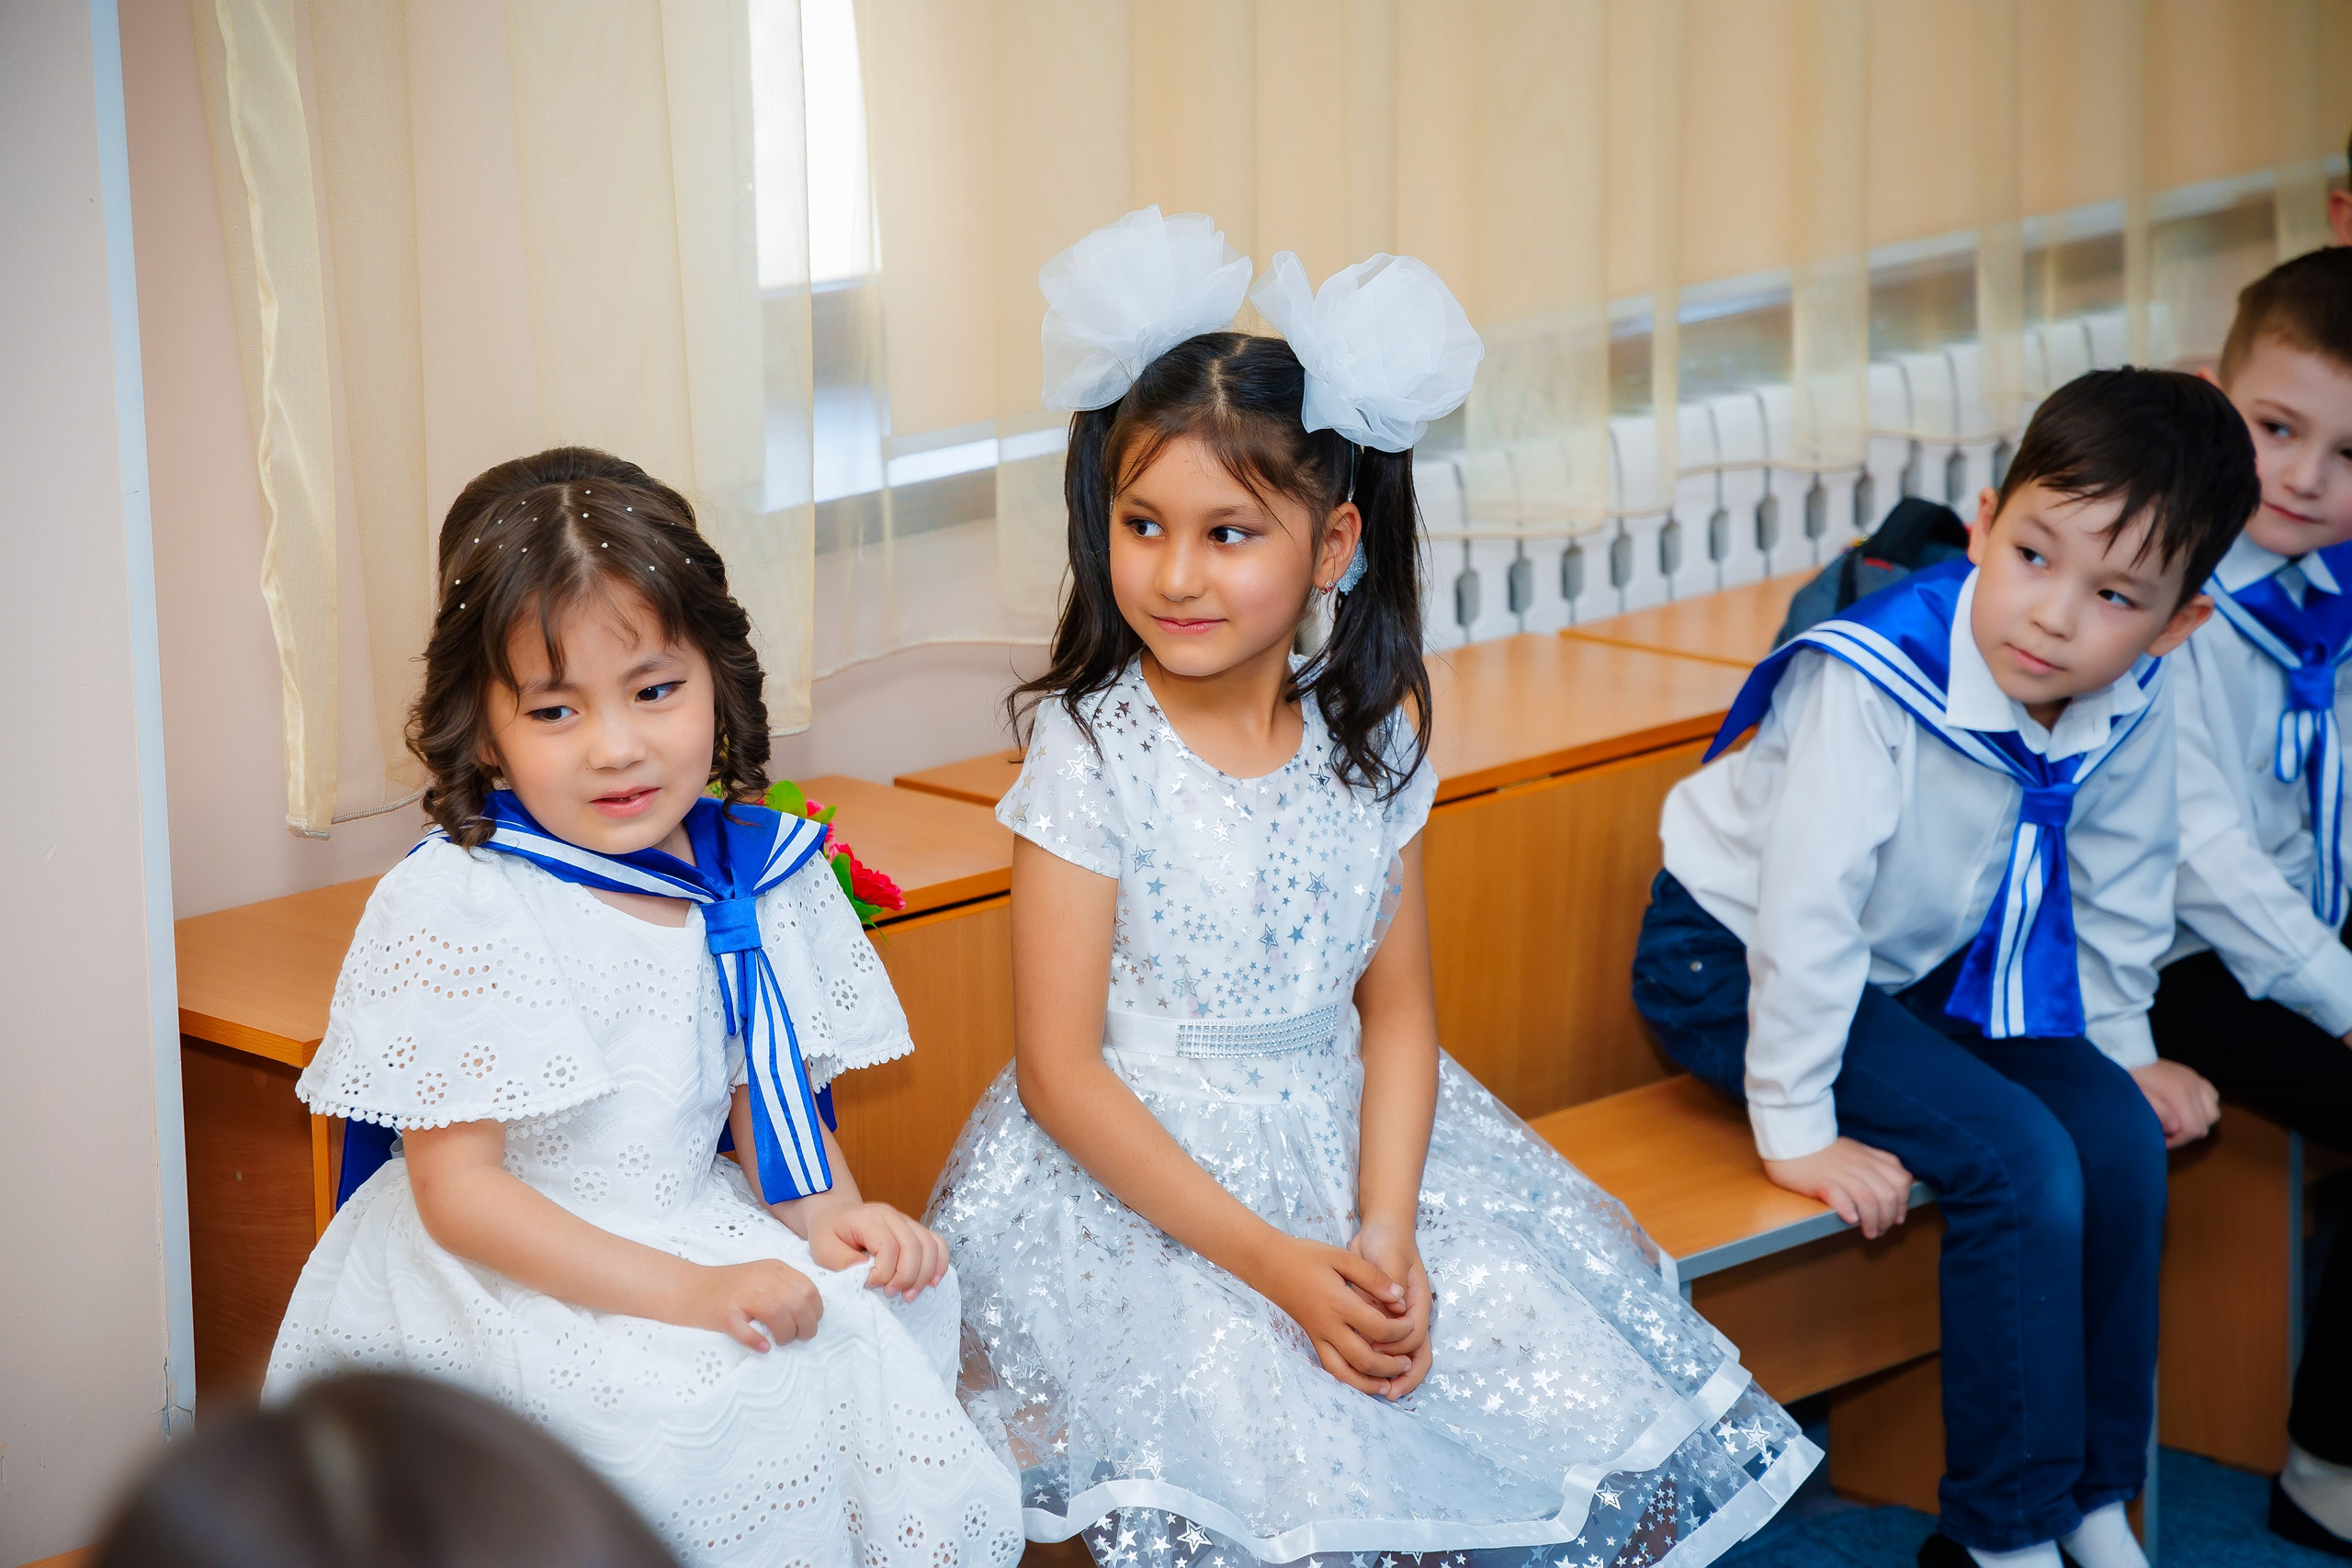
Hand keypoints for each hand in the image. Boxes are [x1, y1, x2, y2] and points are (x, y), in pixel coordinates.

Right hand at [672, 1258, 821, 1351]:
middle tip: (797, 1337)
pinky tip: (762, 1347)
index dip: (815, 1311)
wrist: (688, 1289)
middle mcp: (760, 1278)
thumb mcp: (762, 1278)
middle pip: (797, 1302)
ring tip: (780, 1341)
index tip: (809, 1324)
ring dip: (785, 1333)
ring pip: (777, 1311)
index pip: (808, 1289)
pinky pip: (745, 1329)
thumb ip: (785, 1288)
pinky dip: (757, 1340)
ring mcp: (741, 1294)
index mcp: (774, 1269)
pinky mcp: (723, 1313)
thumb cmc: (729, 1288)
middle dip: (805, 1325)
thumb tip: (810, 1314)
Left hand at [806, 1201, 949, 1300]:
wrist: (835, 1215)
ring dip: (924, 1274)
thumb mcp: (824, 1249)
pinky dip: (939, 1263)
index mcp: (868, 1218)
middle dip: (906, 1277)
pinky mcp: (913, 1228)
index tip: (869, 1285)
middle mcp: (891, 1215)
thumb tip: (868, 1273)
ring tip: (910, 1294)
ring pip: (929, 1245)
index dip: (883, 1273)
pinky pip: (936, 1242)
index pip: (888, 1247)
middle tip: (892, 1294)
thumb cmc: (828, 1233)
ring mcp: (906, 1220)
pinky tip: (932, 1281)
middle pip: (913, 1246)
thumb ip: (843, 1262)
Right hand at [1249, 1234, 1416, 1395]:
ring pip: (1344, 1373)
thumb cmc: (1307, 1257)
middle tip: (1406, 1363)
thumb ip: (1373, 1277)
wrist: (1269, 1264)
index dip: (1401, 1331)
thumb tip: (1400, 1298)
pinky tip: (1362, 1379)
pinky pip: (1329, 1368)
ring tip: (1387, 1384)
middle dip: (1390, 1366)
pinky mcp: (1311, 1340)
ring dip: (1368, 1383)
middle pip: (1364, 1359)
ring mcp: (1317, 1336)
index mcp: (1339, 1304)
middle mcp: (1328, 1326)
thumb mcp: (1343, 1257)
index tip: (1411, 1324)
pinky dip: (1348, 1379)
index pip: (1379, 1328)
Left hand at [1349, 1219, 1432, 1399]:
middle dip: (1404, 1377)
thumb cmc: (1388, 1242)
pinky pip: (1383, 1349)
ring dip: (1391, 1376)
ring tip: (1376, 1392)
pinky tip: (1362, 1374)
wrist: (1382, 1231)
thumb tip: (1393, 1309)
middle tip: (1386, 1392)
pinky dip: (1377, 1364)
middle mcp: (1410, 1316)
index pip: (1415, 1335)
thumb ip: (1390, 1281)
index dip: (1397, 1347)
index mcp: (1417, 1302)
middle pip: (1416, 1355)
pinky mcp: (1381, 1321)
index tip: (1375, 1347)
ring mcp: (1397, 1320)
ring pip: (1402, 1358)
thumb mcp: (1390, 1255)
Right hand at [1762, 1137, 1913, 1239]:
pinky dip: (1848, 1210)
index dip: (1903, 1203)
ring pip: (1868, 1199)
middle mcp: (1860, 1164)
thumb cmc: (1824, 1151)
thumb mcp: (1857, 1152)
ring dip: (1872, 1221)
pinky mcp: (1821, 1181)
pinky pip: (1840, 1197)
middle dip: (1889, 1218)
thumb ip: (1877, 1167)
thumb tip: (1892, 1195)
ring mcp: (1841, 1172)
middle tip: (1881, 1230)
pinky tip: (1850, 1219)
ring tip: (1869, 1233)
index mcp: (1871, 1157)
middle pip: (1887, 1195)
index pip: (1901, 1180)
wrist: (1794, 1141)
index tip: (1897, 1218)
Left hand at [2131, 1060, 2219, 1148]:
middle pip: (2205, 1124)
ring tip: (2175, 1122)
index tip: (2162, 1140)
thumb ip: (2159, 1114)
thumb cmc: (2129, 1078)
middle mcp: (2194, 1085)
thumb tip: (2176, 1128)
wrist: (2127, 1055)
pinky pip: (2212, 1098)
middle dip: (2187, 1133)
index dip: (2179, 1140)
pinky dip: (2203, 1108)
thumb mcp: (2139, 1098)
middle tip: (2167, 1134)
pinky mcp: (2195, 1076)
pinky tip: (2184, 1109)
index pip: (2194, 1129)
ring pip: (2212, 1113)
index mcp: (2180, 1092)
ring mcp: (2197, 1079)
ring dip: (2197, 1122)